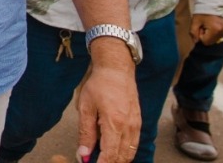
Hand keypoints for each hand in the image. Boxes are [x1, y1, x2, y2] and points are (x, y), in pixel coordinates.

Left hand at [76, 40, 140, 162]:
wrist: (117, 69)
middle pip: (122, 157)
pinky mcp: (138, 122)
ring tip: (102, 156)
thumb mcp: (86, 107)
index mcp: (114, 123)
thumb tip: (83, 153)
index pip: (110, 155)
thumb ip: (85, 133)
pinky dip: (124, 151)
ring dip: (117, 159)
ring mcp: (136, 125)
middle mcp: (129, 127)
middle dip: (109, 162)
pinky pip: (134, 144)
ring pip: (130, 153)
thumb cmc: (100, 84)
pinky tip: (114, 149)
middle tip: (94, 161)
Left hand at [191, 14, 222, 45]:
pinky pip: (219, 35)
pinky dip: (215, 32)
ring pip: (215, 39)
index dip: (200, 36)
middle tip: (204, 25)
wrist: (212, 1)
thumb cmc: (202, 11)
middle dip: (206, 35)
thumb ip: (193, 32)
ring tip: (208, 24)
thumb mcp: (195, 21)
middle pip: (211, 41)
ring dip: (210, 34)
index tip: (200, 27)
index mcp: (215, 30)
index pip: (206, 42)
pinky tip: (213, 24)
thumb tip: (196, 41)